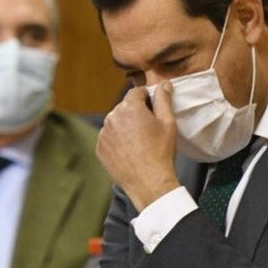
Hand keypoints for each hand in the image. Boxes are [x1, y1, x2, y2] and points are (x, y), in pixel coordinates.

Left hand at [96, 82, 180, 210]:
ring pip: (116, 122)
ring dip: (125, 127)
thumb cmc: (161, 152)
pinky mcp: (100, 148)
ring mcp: (104, 134)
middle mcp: (112, 117)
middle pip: (125, 107)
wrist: (149, 182)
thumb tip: (163, 84)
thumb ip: (164, 99)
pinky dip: (117, 141)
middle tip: (149, 129)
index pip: (137, 92)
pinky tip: (130, 151)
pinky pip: (109, 138)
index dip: (147, 99)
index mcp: (129, 107)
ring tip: (139, 142)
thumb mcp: (168, 123)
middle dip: (135, 113)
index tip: (154, 110)